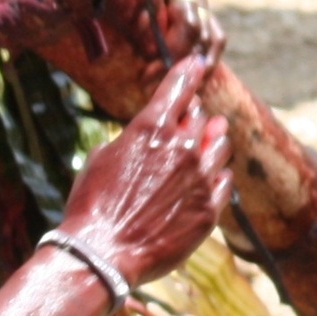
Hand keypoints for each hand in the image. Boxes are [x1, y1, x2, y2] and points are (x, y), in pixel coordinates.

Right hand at [54, 55, 230, 287]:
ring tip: (207, 146)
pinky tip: (210, 179)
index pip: (179, 87)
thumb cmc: (92, 205)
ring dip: (213, 142)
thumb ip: (129, 140)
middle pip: (202, 117)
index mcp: (150, 129)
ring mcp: (199, 180)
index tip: (198, 62)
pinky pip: (224, 182)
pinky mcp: (209, 210)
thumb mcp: (100, 159)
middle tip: (190, 120)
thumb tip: (139, 136)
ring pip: (220, 147)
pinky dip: (217, 176)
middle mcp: (181, 148)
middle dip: (195, 116)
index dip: (190, 70)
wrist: (103, 253)